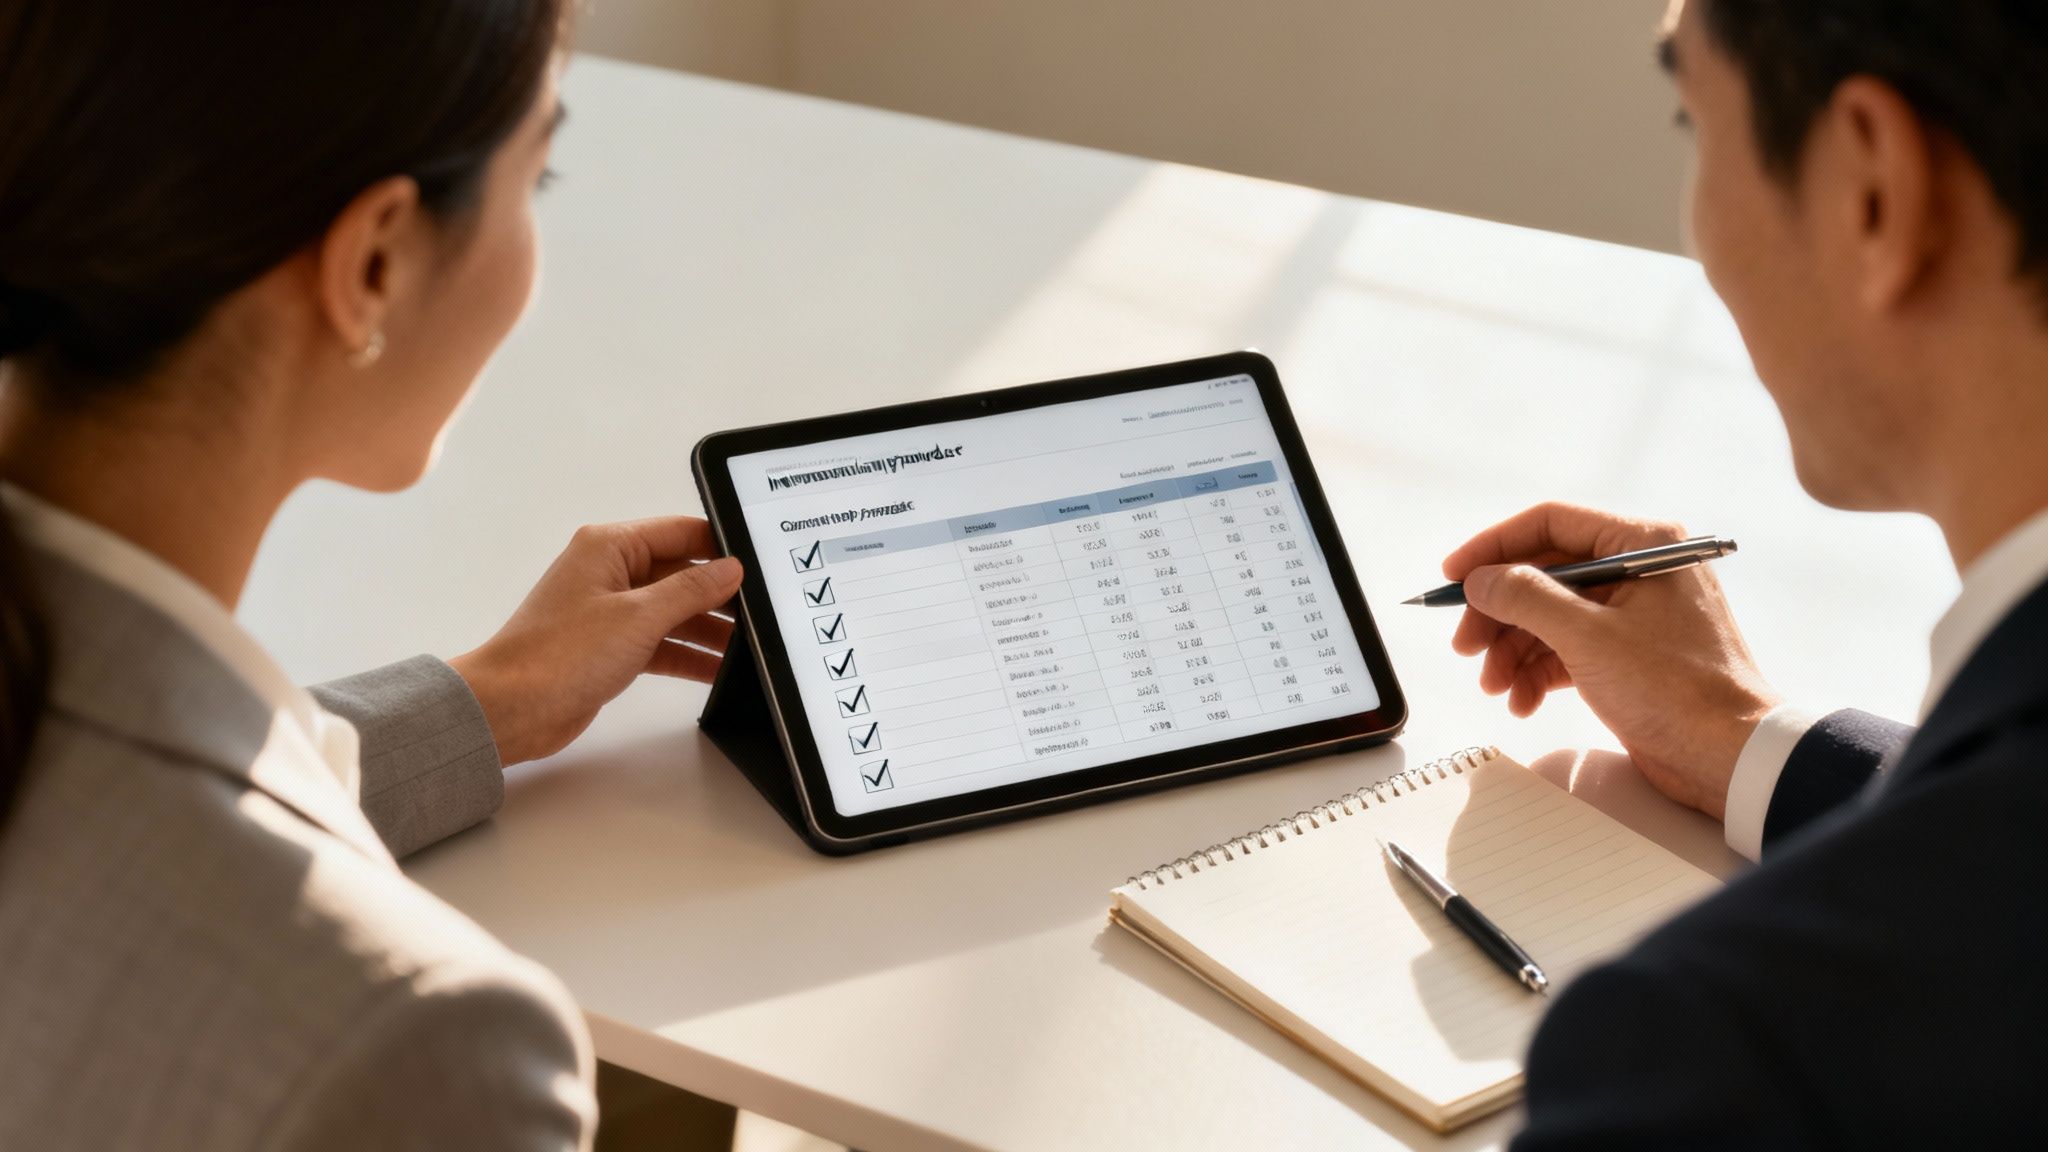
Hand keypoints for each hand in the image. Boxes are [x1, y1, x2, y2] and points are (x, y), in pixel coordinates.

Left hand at [448, 518, 743, 765]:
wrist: (511, 709)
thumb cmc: (556, 655)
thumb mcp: (638, 616)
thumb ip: (691, 590)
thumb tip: (729, 569)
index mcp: (609, 547)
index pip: (680, 532)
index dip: (720, 547)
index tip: (757, 565)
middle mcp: (609, 573)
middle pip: (681, 573)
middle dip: (720, 595)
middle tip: (762, 613)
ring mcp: (610, 612)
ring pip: (674, 612)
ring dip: (708, 630)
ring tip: (749, 647)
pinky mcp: (610, 647)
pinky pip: (662, 643)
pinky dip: (688, 655)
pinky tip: (719, 670)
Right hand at [1442, 502, 1778, 820]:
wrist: (1730, 757)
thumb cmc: (1677, 690)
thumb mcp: (1589, 637)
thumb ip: (1526, 598)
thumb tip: (1480, 579)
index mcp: (1642, 544)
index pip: (1550, 523)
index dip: (1494, 548)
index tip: (1454, 576)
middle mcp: (1639, 570)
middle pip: (1543, 574)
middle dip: (1499, 612)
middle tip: (1465, 644)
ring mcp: (1633, 614)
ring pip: (1550, 615)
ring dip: (1513, 649)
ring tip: (1493, 685)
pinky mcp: (1629, 655)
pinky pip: (1568, 649)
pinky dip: (1539, 672)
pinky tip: (1522, 700)